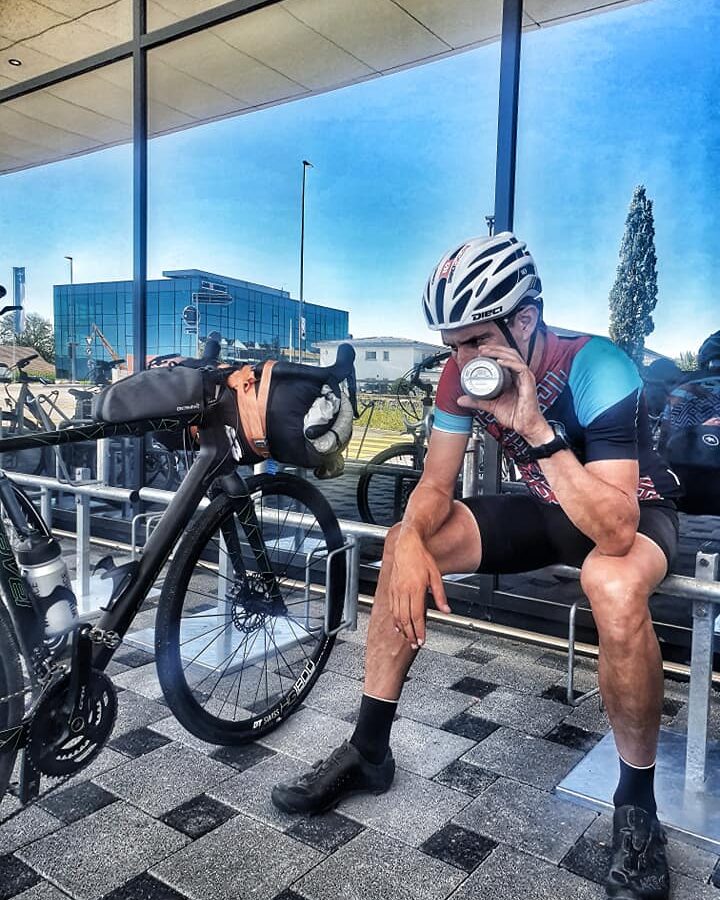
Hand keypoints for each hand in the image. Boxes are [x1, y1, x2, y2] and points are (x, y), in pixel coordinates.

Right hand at [389, 529, 450, 647]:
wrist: (406, 545)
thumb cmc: (421, 558)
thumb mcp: (436, 576)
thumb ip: (440, 596)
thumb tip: (446, 610)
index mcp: (415, 589)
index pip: (417, 616)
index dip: (419, 630)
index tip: (422, 640)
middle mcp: (403, 591)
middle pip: (406, 619)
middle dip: (410, 634)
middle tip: (415, 644)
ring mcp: (396, 590)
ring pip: (397, 615)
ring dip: (402, 629)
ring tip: (408, 638)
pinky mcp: (391, 588)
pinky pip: (392, 608)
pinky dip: (395, 619)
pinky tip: (398, 625)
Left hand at [456, 343, 549, 442]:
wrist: (526, 426)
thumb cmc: (515, 416)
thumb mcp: (491, 406)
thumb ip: (477, 401)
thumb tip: (461, 400)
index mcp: (514, 378)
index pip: (505, 358)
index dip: (493, 353)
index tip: (480, 353)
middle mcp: (521, 375)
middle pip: (509, 354)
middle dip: (495, 349)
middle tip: (481, 350)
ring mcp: (526, 378)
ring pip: (514, 357)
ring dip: (500, 352)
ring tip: (487, 353)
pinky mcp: (529, 383)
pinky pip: (520, 368)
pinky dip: (510, 363)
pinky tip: (500, 362)